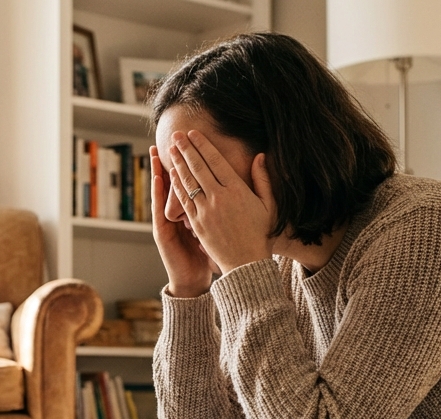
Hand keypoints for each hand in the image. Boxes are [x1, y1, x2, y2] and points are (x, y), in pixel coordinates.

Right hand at [150, 145, 217, 297]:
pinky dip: (159, 191)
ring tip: (159, 150)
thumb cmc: (210, 256)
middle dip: (173, 159)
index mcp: (193, 211)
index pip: (189, 182)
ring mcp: (168, 222)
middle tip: (171, 137)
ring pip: (164, 191)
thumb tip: (226, 194)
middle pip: (175, 181)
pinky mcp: (163, 232)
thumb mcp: (216, 230)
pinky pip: (161, 206)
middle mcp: (178, 214)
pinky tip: (159, 176)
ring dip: (160, 170)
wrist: (196, 281)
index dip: (188, 163)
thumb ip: (219, 211)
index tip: (191, 143)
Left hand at [166, 130, 276, 274]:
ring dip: (178, 163)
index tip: (193, 133)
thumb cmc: (260, 234)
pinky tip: (172, 174)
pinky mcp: (197, 223)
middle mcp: (219, 198)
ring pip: (189, 181)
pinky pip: (184, 200)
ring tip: (171, 149)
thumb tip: (259, 155)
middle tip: (176, 134)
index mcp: (238, 191)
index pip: (216, 161)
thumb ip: (263, 179)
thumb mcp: (269, 205)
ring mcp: (206, 211)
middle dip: (186, 149)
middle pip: (198, 167)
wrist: (246, 263)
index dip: (203, 145)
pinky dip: (177, 185)